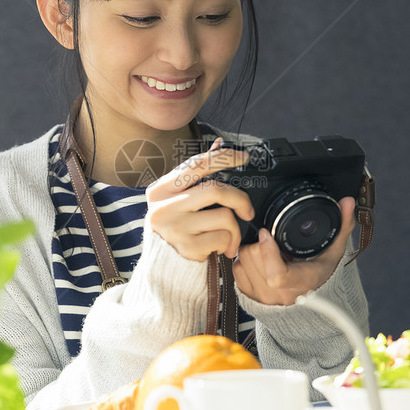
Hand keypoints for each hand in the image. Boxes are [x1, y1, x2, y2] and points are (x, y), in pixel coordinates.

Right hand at [145, 138, 255, 261]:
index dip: (224, 157)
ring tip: (227, 236)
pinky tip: (218, 248)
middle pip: (216, 191)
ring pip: (224, 217)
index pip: (197, 164)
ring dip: (233, 228)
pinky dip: (228, 244)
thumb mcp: (177, 198)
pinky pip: (223, 239)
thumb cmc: (174, 225)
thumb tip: (219, 144)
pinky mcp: (187, 248)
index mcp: (161, 189)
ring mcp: (175, 228)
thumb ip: (197, 174)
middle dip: (240, 200)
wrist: (161, 264)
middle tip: (248, 211)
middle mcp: (165, 207)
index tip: (244, 157)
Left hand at [233, 196, 355, 304]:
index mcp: (300, 283)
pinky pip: (236, 269)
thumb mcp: (333, 251)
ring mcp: (262, 296)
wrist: (309, 305)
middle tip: (272, 241)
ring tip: (266, 250)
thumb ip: (342, 225)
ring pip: (242, 261)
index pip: (276, 275)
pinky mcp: (248, 295)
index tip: (267, 234)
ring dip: (250, 250)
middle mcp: (278, 294)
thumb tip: (347, 202)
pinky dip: (243, 260)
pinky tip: (258, 260)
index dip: (268, 252)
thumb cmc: (320, 275)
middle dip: (260, 243)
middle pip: (253, 258)